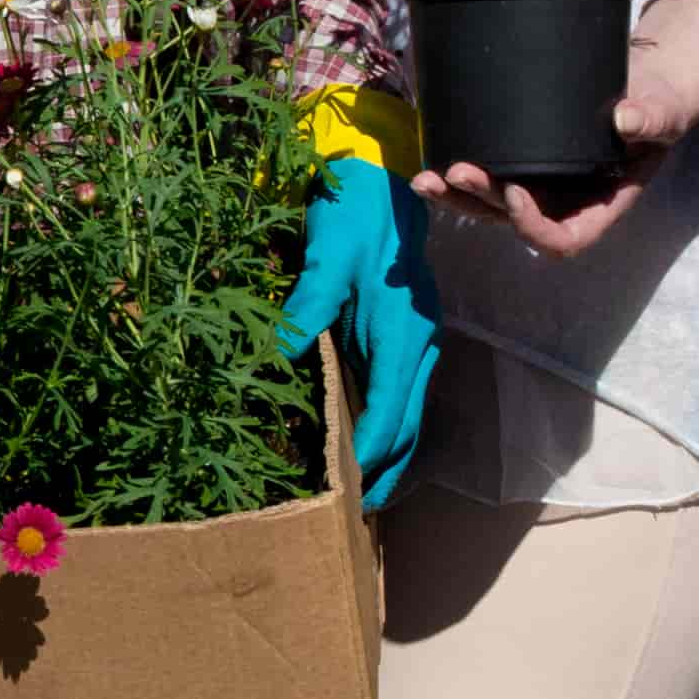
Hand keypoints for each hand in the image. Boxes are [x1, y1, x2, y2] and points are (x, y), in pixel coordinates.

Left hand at [275, 155, 435, 500]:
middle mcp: (417, 348)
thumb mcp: (326, 255)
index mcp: (402, 334)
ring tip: (364, 496)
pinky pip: (398, 397)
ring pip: (408, 416)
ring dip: (390, 456)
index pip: (391, 408)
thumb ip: (307, 304)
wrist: (384, 186)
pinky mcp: (401, 343)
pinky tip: (366, 449)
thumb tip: (282, 352)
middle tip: (359, 512)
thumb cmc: (356, 218)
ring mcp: (414, 347)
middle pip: (408, 425)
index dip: (372, 449)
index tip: (350, 484)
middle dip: (387, 470)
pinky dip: (386, 428)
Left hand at [413, 0, 698, 257]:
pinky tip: (429, 157)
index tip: (515, 191)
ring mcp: (539, 184)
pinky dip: (456, 172)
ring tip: (425, 179)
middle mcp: (563, 202)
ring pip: (490, 206)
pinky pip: (485, 175)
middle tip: (458, 171)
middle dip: (482, 201)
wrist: (641, 84)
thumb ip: (652, 119)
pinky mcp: (519, 160)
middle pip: (514, 222)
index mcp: (600, 205)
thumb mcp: (664, 112)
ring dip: (457, 196)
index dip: (534, 226)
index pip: (563, 238)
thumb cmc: (658, 106)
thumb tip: (627, 119)